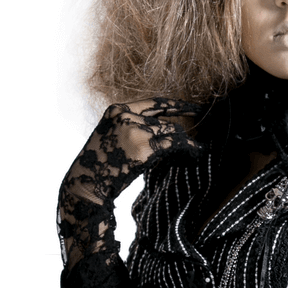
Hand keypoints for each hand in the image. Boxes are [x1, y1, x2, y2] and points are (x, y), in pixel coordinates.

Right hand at [58, 101, 196, 270]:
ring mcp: (134, 128)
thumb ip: (134, 130)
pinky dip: (187, 150)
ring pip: (173, 131)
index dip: (177, 104)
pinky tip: (193, 157)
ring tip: (194, 154)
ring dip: (186, 144)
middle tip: (201, 137)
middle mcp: (124, 114)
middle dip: (184, 130)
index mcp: (116, 109)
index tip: (196, 108)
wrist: (85, 185)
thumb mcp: (113, 140)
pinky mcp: (143, 145)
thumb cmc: (100, 168)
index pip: (154, 102)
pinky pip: (174, 144)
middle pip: (166, 118)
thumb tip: (167, 132)